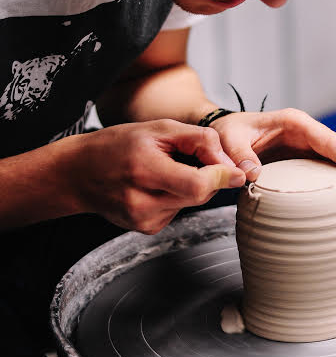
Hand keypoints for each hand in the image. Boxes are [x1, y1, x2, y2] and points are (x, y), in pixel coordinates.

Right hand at [67, 119, 245, 232]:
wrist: (79, 172)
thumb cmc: (118, 144)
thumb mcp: (159, 128)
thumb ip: (200, 141)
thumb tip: (233, 166)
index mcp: (144, 170)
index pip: (197, 185)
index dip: (221, 177)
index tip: (235, 170)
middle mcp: (142, 201)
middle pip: (199, 195)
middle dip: (209, 177)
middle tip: (193, 159)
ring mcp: (143, 220)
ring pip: (192, 203)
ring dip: (192, 186)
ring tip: (167, 169)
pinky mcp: (146, 228)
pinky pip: (178, 210)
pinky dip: (177, 196)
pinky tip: (157, 185)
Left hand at [211, 108, 335, 220]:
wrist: (223, 133)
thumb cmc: (227, 132)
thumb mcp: (228, 139)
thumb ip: (239, 154)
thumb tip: (253, 174)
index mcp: (297, 123)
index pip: (334, 143)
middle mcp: (309, 135)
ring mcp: (309, 150)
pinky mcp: (306, 164)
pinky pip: (331, 177)